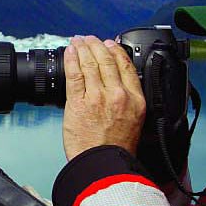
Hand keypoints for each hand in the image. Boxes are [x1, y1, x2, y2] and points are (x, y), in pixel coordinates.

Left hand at [62, 35, 145, 160]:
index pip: (126, 66)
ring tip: (78, 41)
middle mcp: (118, 95)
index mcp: (136, 100)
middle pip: (107, 60)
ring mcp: (97, 97)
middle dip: (97, 45)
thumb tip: (118, 88)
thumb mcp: (134, 123)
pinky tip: (70, 51)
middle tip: (90, 39)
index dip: (117, 51)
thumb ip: (128, 103)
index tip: (110, 44)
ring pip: (90, 63)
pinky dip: (72, 59)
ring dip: (83, 48)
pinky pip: (74, 74)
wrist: (103, 166)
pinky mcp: (78, 102)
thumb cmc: (117, 151)